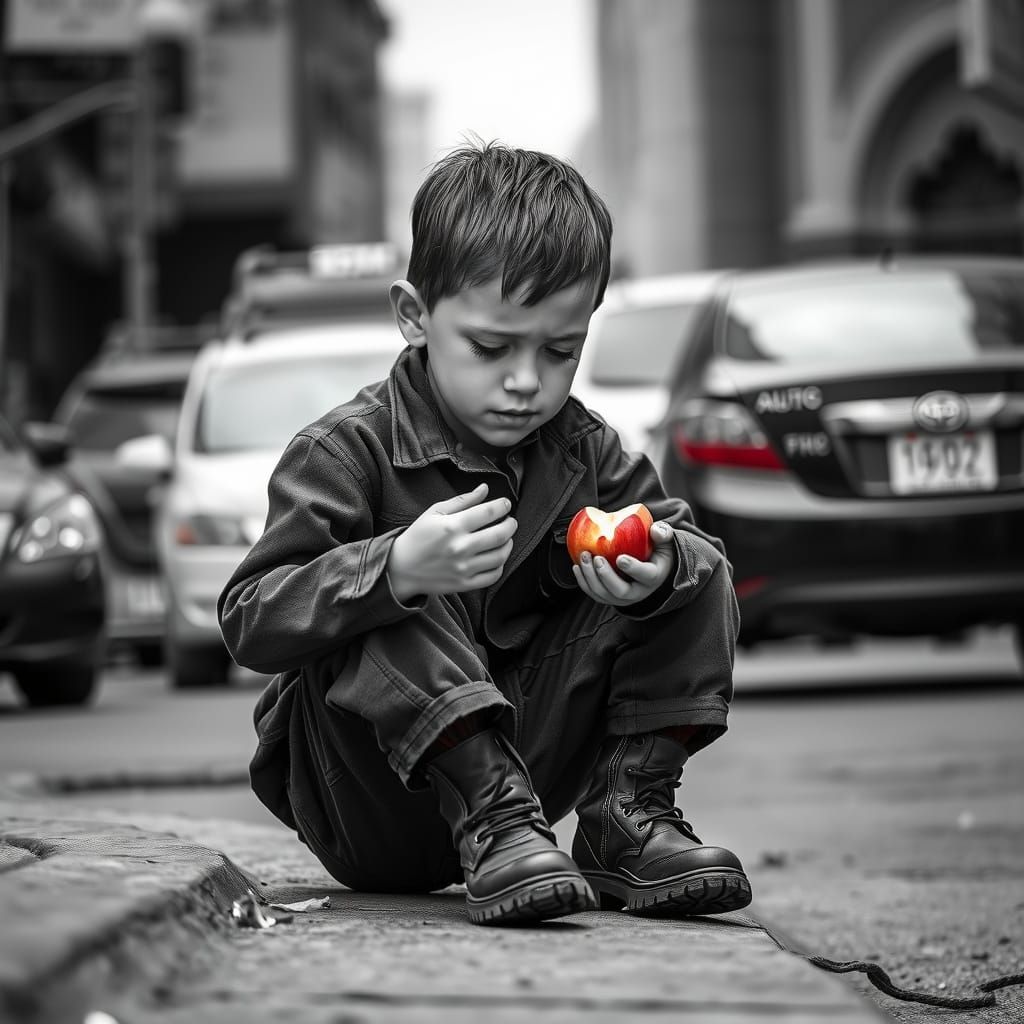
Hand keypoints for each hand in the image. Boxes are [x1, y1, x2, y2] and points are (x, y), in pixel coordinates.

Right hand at [387, 483, 516, 600]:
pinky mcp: (464, 584)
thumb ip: (462, 500)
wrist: (400, 568)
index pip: (489, 512)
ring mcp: (464, 568)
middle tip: (511, 520)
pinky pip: (493, 575)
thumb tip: (485, 489)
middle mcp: (460, 547)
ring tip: (505, 538)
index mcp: (452, 526)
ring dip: (509, 544)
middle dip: (511, 524)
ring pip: (500, 555)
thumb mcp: (435, 512)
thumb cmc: (418, 537)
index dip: (503, 506)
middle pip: (500, 534)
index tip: (506, 504)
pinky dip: (500, 565)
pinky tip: (496, 557)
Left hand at [572, 520, 674, 606]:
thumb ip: (663, 533)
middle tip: (597, 558)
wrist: (652, 568)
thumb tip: (655, 530)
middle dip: (606, 576)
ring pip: (604, 594)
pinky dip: (584, 582)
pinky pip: (594, 594)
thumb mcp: (665, 542)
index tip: (620, 558)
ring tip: (584, 557)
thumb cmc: (657, 552)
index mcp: (653, 576)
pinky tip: (577, 567)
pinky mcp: (610, 596)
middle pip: (620, 591)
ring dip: (590, 577)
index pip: (645, 575)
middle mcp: (638, 591)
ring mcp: (622, 597)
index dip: (633, 568)